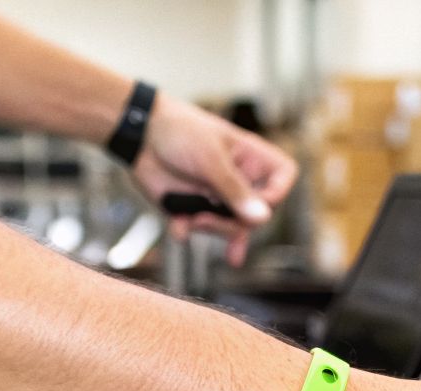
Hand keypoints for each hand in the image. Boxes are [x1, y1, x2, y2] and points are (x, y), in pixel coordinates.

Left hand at [131, 94, 296, 265]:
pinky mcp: (194, 207)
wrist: (138, 134)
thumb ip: (235, 191)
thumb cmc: (179, 131)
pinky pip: (199, 229)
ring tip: (192, 219)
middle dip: (233, 222)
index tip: (255, 206)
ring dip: (211, 228)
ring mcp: (217, 195)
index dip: (275, 196)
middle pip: (255, 214)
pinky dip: (187, 229)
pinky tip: (179, 226)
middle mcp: (238, 179)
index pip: (283, 178)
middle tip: (207, 218)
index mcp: (251, 158)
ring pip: (229, 227)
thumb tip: (263, 218)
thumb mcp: (211, 159)